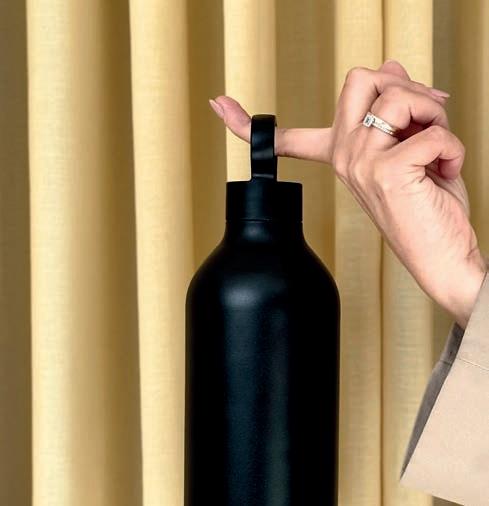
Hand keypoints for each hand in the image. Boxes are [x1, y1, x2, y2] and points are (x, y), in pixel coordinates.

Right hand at [209, 60, 486, 328]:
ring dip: (434, 114)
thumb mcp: (411, 145)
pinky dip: (453, 146)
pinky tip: (445, 170)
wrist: (444, 257)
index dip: (248, 123)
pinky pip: (431, 131)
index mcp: (340, 158)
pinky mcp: (383, 172)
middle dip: (406, 86)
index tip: (219, 106)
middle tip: (426, 118)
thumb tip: (390, 64)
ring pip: (397, 95)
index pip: (287, 140)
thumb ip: (394, 106)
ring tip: (437, 148)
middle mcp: (343, 161)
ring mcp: (357, 166)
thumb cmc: (429, 207)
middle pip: (361, 78)